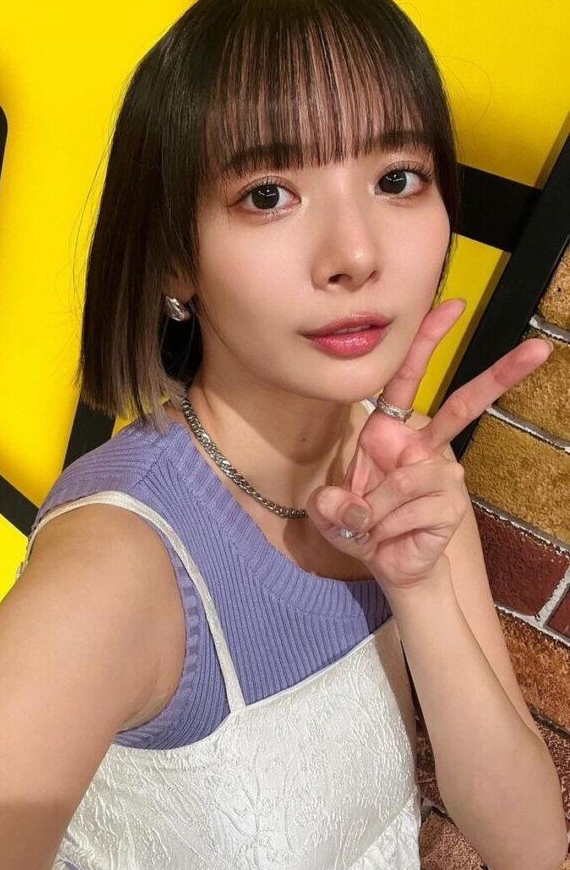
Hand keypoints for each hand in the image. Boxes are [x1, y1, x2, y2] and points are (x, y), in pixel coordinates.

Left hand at [305, 298, 553, 592]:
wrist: (385, 563)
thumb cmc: (359, 525)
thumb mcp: (330, 512)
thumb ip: (330, 504)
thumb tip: (355, 505)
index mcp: (390, 432)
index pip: (407, 378)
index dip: (427, 342)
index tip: (453, 306)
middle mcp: (422, 447)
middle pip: (462, 406)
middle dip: (501, 376)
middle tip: (540, 348)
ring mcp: (443, 474)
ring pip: (405, 479)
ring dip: (376, 510)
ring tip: (370, 525)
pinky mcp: (453, 503)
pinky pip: (415, 508)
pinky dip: (389, 526)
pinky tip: (389, 535)